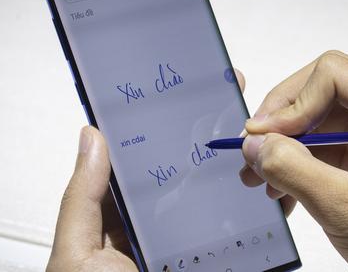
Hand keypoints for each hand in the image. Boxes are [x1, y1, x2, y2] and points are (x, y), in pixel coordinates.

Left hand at [47, 70, 245, 271]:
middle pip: (187, 175)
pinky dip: (258, 217)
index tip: (181, 93)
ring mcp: (190, 247)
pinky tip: (271, 193)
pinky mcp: (218, 262)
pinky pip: (241, 237)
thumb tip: (90, 137)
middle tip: (232, 104)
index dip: (160, 126)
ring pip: (218, 202)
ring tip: (260, 141)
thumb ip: (82, 198)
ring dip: (239, 173)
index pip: (143, 161)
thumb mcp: (77, 255)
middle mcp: (158, 229)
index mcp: (120, 217)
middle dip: (209, 140)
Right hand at [239, 51, 347, 271]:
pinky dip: (306, 164)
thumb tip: (253, 143)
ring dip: (290, 146)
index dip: (291, 100)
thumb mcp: (345, 207)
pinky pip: (334, 147)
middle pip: (327, 92)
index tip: (263, 133)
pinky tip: (283, 190)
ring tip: (260, 177)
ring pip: (326, 121)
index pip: (335, 74)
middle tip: (254, 148)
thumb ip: (292, 168)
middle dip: (285, 122)